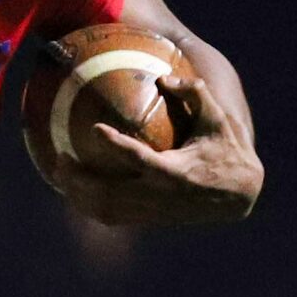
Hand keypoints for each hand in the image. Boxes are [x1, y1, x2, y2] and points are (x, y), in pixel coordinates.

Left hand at [59, 73, 263, 226]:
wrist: (238, 196)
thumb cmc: (227, 151)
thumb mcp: (219, 119)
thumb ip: (196, 94)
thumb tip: (165, 76)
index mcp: (177, 171)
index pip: (141, 158)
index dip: (117, 144)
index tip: (95, 128)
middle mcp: (161, 195)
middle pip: (110, 192)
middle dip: (80, 178)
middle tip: (60, 157)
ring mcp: (152, 211)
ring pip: (105, 208)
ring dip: (77, 194)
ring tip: (58, 172)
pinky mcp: (148, 219)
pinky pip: (110, 216)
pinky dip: (87, 205)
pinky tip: (71, 188)